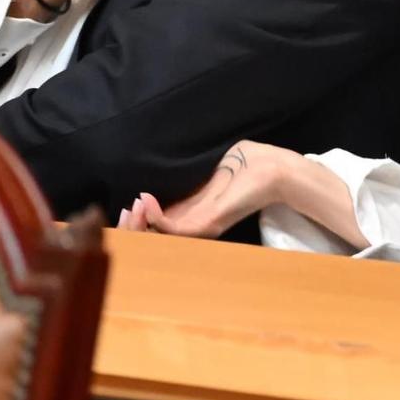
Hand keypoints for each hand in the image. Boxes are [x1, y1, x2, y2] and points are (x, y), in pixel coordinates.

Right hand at [119, 141, 293, 239]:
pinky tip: (146, 201)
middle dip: (131, 224)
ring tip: (134, 203)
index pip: (158, 221)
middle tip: (124, 209)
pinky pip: (171, 229)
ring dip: (138, 221)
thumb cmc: (248, 163)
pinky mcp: (208, 223)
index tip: (126, 203)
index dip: (138, 217)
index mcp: (194, 209)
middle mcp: (195, 222)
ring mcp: (201, 225)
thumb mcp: (210, 167)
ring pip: (158, 236)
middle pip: (154, 235)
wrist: (276, 170)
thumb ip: (188, 174)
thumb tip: (165, 163)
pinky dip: (153, 218)